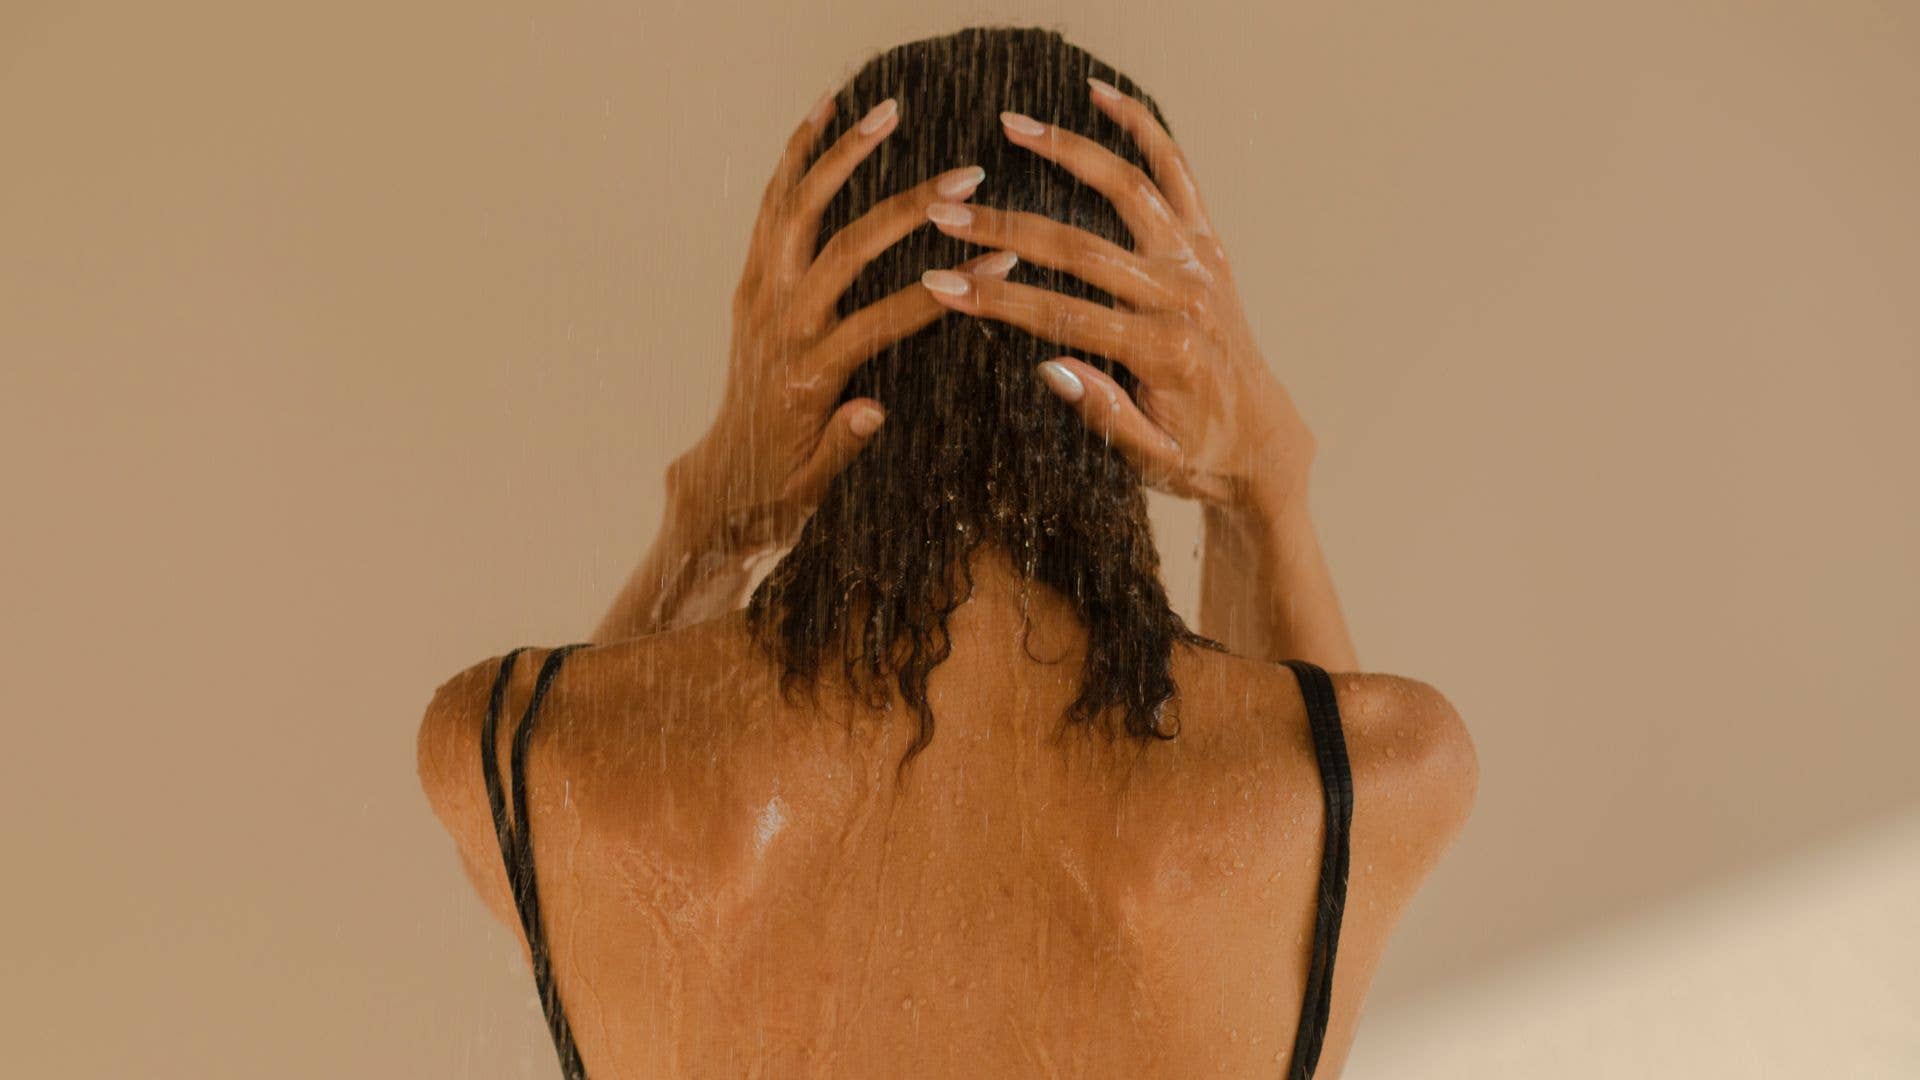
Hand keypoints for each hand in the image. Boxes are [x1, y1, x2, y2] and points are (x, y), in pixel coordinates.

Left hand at [668, 94, 1017, 552]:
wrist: (726, 480)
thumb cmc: (785, 487)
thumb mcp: (817, 485)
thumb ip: (843, 445)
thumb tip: (873, 414)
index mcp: (808, 377)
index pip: (883, 320)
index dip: (943, 289)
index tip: (999, 256)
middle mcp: (780, 327)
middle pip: (844, 250)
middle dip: (908, 209)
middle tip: (965, 176)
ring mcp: (760, 297)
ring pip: (797, 211)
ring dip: (841, 157)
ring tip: (887, 110)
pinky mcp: (751, 281)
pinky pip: (770, 209)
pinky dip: (794, 158)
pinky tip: (824, 115)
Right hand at [916, 79, 1315, 513]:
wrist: (1263, 442)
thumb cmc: (1199, 455)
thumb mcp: (1150, 459)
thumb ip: (1105, 413)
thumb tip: (1050, 367)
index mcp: (1165, 352)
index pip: (1063, 316)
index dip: (996, 300)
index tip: (940, 284)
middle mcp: (1186, 297)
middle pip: (1082, 248)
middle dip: (1006, 230)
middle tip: (947, 215)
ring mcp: (1199, 262)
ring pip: (1129, 190)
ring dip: (1070, 153)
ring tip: (1014, 127)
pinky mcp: (1207, 245)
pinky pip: (1177, 173)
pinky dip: (1144, 129)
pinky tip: (1101, 97)